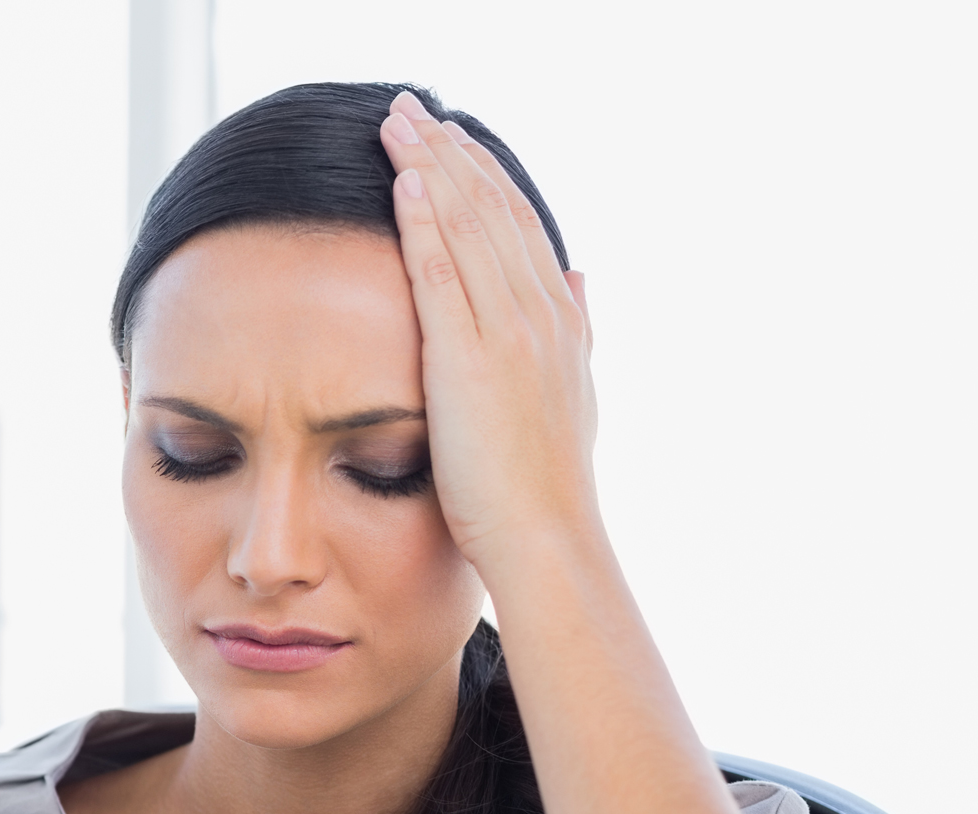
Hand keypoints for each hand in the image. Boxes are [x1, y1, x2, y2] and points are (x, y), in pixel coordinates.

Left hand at [376, 92, 598, 580]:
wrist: (549, 542)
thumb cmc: (546, 491)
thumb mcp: (572, 399)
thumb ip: (575, 333)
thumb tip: (580, 280)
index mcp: (561, 324)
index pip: (519, 229)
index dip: (484, 177)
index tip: (452, 138)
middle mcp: (541, 316)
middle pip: (493, 211)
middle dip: (452, 152)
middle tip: (412, 107)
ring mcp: (508, 335)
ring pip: (469, 227)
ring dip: (432, 166)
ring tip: (396, 122)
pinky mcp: (470, 360)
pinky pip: (444, 273)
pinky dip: (425, 221)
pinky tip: (404, 180)